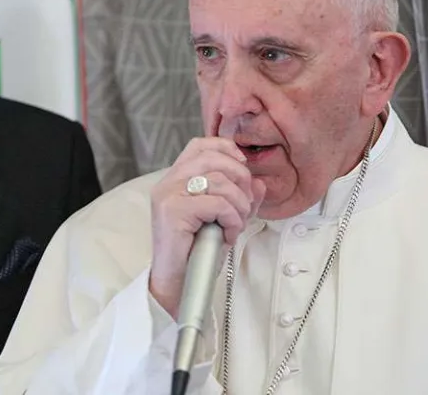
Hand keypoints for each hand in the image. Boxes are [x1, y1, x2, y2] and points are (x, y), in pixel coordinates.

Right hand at [148, 137, 265, 316]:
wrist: (178, 284)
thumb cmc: (198, 252)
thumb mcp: (225, 219)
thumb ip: (242, 199)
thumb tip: (259, 183)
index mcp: (176, 178)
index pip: (201, 144)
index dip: (227, 150)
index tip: (243, 170)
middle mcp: (168, 182)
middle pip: (214, 158)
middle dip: (241, 180)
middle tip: (245, 206)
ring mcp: (168, 194)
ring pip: (220, 181)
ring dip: (239, 205)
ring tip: (236, 225)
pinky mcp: (173, 210)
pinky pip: (218, 203)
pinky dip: (232, 219)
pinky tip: (228, 235)